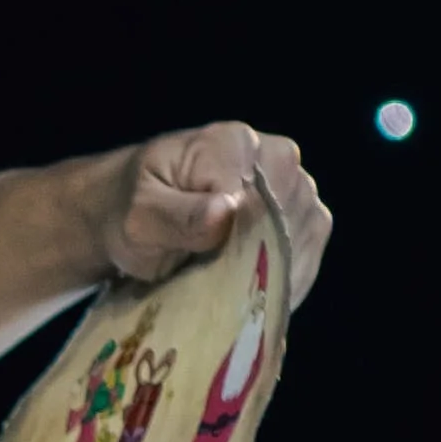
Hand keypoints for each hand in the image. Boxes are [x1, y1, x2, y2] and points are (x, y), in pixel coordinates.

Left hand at [104, 123, 329, 309]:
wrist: (141, 211)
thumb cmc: (135, 208)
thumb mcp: (139, 215)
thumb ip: (178, 215)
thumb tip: (226, 211)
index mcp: (237, 145)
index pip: (260, 203)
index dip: (240, 247)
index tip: (211, 274)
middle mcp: (279, 159)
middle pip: (288, 224)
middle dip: (254, 265)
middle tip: (214, 289)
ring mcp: (298, 189)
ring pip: (300, 246)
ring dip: (268, 278)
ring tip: (226, 292)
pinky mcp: (306, 219)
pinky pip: (305, 259)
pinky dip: (280, 284)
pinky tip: (249, 296)